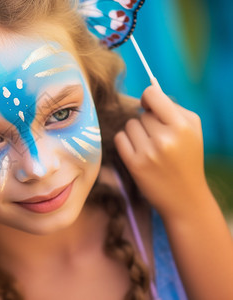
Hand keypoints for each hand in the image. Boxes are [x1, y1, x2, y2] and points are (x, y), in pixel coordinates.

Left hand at [114, 85, 209, 218]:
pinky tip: (138, 152)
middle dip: (147, 123)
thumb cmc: (187, 158)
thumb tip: (146, 95)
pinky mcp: (135, 164)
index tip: (148, 105)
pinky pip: (120, 139)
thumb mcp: (191, 130)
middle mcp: (165, 138)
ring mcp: (148, 152)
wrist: (185, 197)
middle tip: (159, 139)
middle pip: (140, 114)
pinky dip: (126, 142)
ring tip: (150, 147)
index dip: (147, 97)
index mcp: (182, 125)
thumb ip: (171, 108)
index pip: (152, 94)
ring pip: (129, 125)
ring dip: (136, 133)